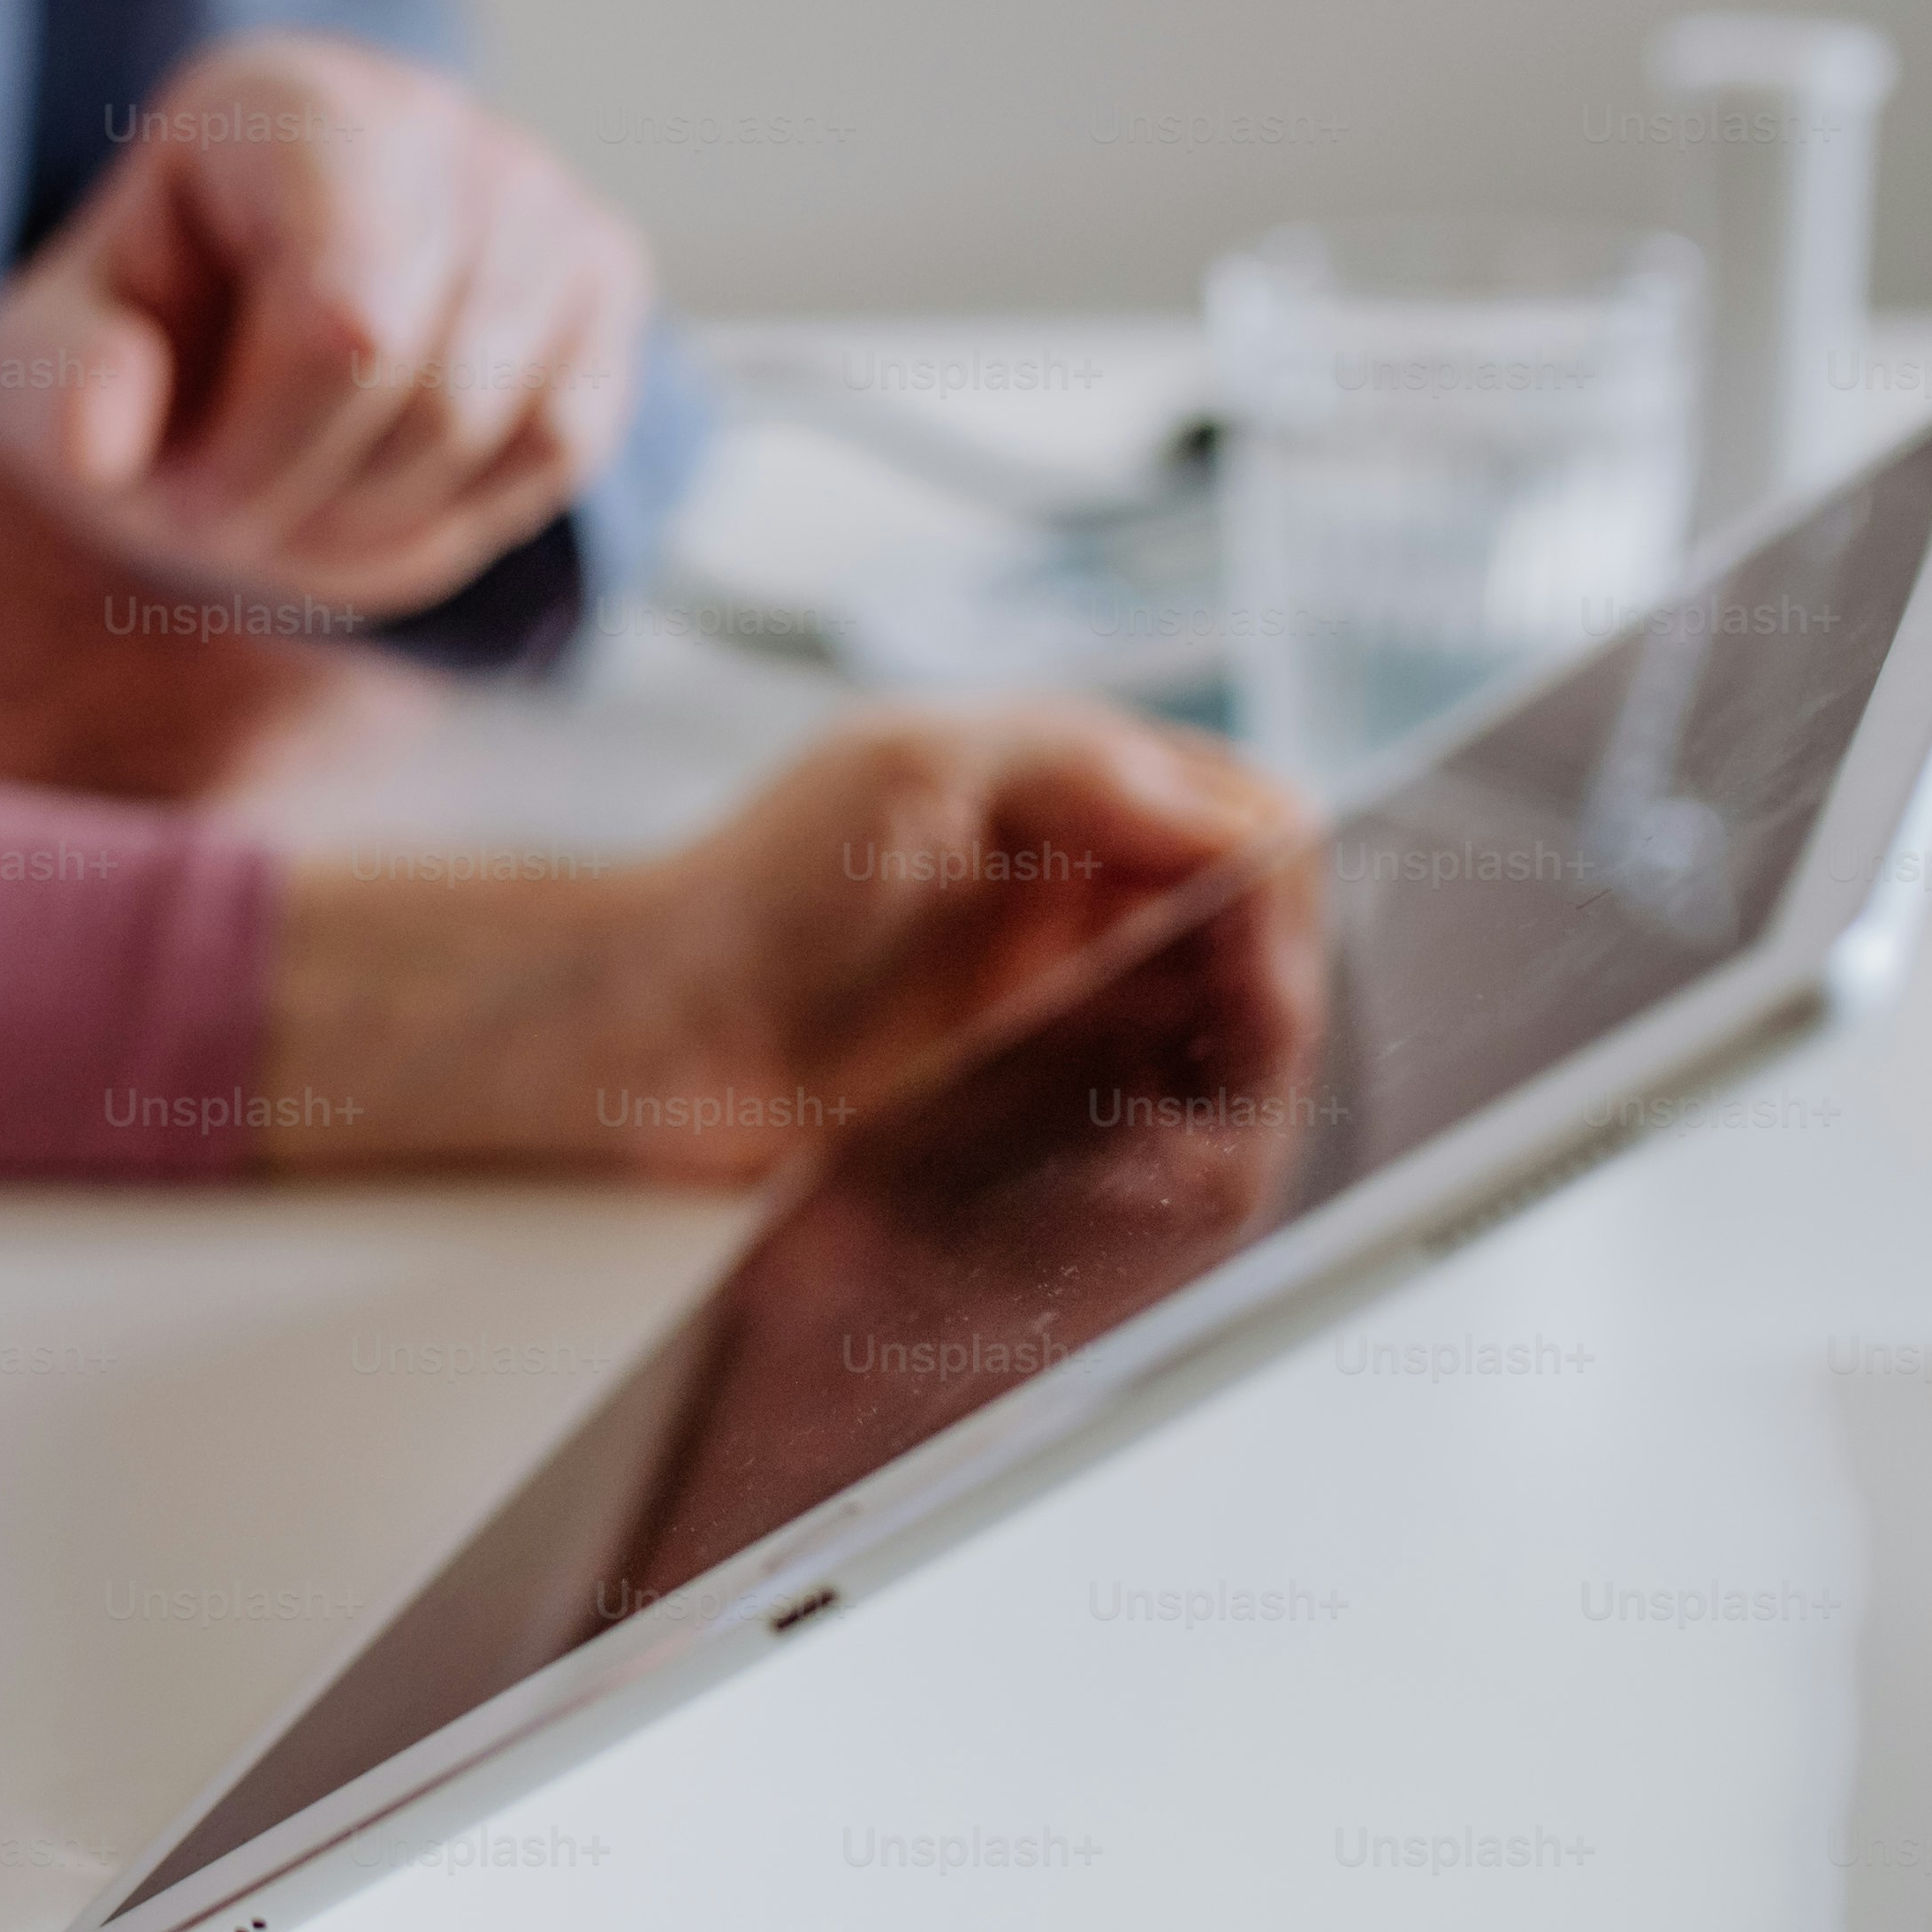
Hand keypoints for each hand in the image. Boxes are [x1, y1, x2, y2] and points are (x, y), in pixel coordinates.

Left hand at [0, 32, 650, 618]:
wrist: (215, 371)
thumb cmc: (130, 359)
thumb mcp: (39, 373)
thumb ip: (58, 391)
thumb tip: (102, 433)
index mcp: (279, 104)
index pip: (343, 318)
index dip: (264, 452)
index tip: (179, 493)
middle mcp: (428, 118)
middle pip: (428, 384)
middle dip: (313, 495)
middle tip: (228, 510)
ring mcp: (535, 191)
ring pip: (501, 419)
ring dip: (380, 512)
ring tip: (298, 496)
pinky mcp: (601, 272)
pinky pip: (565, 439)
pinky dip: (469, 501)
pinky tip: (386, 480)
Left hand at [254, 699, 1304, 1179]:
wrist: (654, 1029)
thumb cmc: (757, 883)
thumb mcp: (911, 774)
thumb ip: (1076, 767)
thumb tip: (1234, 819)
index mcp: (1085, 784)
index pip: (1257, 820)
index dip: (1277, 888)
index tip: (1260, 964)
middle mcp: (1099, 884)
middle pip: (1265, 934)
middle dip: (1270, 993)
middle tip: (1244, 1061)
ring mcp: (1079, 991)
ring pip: (1230, 1033)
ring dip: (1230, 1073)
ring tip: (1203, 1122)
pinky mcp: (1047, 1092)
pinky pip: (1162, 1112)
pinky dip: (1173, 1136)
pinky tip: (1151, 1163)